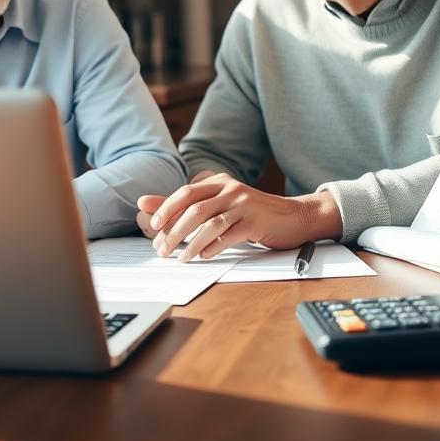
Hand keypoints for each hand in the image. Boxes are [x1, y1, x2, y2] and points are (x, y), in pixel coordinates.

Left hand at [137, 173, 340, 261]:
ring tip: (182, 258)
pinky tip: (204, 256)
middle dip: (174, 231)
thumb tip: (144, 203)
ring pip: (210, 223)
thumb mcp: (218, 205)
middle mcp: (230, 188)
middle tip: (162, 250)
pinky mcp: (256, 221)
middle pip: (194, 208)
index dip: (166, 210)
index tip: (153, 229)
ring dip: (191, 243)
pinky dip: (213, 247)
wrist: (295, 216)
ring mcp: (244, 203)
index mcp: (218, 181)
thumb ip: (183, 205)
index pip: (185, 194)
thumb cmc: (252, 213)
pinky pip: (229, 234)